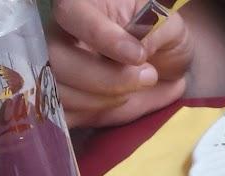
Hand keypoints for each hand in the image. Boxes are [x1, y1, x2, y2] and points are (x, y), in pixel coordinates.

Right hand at [48, 0, 192, 127]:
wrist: (162, 70)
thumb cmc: (160, 39)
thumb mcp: (168, 27)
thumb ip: (155, 30)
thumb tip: (139, 46)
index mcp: (82, 6)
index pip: (71, 13)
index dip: (101, 36)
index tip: (138, 55)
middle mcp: (59, 35)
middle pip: (56, 58)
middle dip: (103, 78)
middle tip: (146, 78)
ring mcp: (56, 70)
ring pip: (58, 90)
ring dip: (100, 100)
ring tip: (131, 93)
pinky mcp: (63, 102)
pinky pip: (61, 115)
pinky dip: (87, 116)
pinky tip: (112, 108)